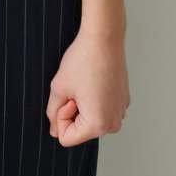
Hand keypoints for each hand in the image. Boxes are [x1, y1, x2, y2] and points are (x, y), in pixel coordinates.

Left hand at [46, 28, 129, 146]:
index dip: (60, 116)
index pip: (66, 137)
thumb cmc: (82, 61)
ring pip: (89, 119)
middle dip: (72, 111)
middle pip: (79, 130)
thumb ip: (53, 113)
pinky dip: (93, 98)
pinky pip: (100, 109)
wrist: (104, 38)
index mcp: (98, 125)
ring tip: (86, 83)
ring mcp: (120, 112)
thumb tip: (55, 131)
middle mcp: (113, 124)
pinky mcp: (122, 101)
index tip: (68, 96)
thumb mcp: (58, 88)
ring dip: (82, 104)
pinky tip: (94, 80)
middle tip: (76, 87)